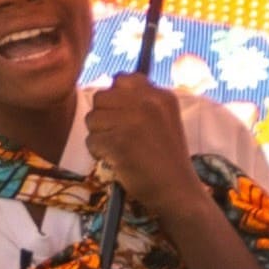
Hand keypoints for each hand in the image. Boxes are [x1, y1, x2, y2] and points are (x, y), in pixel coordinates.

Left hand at [77, 72, 207, 213]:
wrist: (177, 189)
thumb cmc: (167, 158)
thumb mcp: (164, 119)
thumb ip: (142, 102)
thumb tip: (112, 88)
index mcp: (160, 95)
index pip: (122, 79)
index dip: (114, 98)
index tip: (122, 116)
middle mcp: (147, 102)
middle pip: (101, 97)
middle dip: (103, 117)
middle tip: (116, 135)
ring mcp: (133, 121)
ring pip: (92, 118)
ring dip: (99, 135)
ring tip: (117, 148)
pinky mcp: (119, 142)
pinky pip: (92, 140)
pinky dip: (98, 153)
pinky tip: (115, 160)